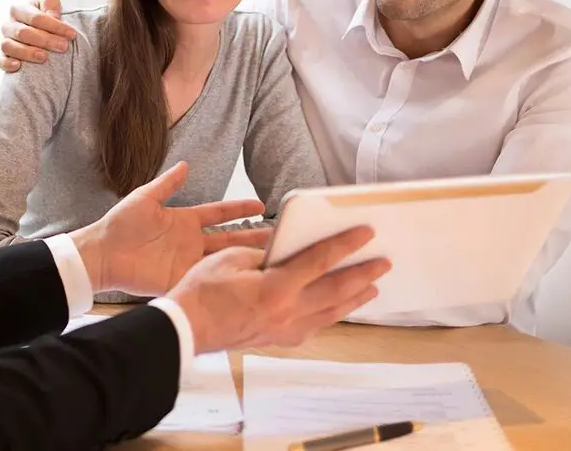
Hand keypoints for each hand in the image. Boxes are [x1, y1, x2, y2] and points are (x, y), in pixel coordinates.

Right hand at [0, 0, 77, 71]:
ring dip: (27, 52)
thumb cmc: (46, 18)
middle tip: (63, 47)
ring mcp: (4, 40)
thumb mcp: (49, 5)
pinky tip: (19, 66)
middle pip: (23, 32)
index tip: (72, 35)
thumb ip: (51, 5)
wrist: (38, 31)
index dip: (55, 26)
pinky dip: (7, 63)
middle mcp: (8, 24)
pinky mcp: (1, 56)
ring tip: (44, 57)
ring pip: (8, 46)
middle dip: (45, 40)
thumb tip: (53, 16)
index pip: (36, 17)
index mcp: (19, 9)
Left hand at [69, 162, 269, 295]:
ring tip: (271, 257)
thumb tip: (185, 164)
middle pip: (230, 237)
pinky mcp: (181, 278)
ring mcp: (188, 261)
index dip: (240, 208)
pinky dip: (226, 278)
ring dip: (245, 258)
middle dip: (254, 236)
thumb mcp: (145, 198)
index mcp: (185, 220)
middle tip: (280, 235)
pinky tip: (247, 279)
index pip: (220, 213)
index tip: (261, 204)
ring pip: (224, 259)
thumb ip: (167, 183)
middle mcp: (191, 241)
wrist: (102, 253)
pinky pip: (208, 278)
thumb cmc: (120, 224)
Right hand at [167, 227, 390, 353]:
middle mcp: (286, 312)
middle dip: (362, 275)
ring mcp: (283, 329)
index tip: (365, 233)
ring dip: (353, 299)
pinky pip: (313, 327)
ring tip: (371, 288)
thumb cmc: (201, 291)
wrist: (186, 329)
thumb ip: (264, 254)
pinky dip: (330, 316)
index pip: (319, 261)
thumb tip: (284, 253)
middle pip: (334, 291)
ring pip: (329, 313)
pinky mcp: (276, 338)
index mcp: (275, 288)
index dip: (344, 245)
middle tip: (383, 263)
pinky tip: (335, 311)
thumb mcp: (230, 258)